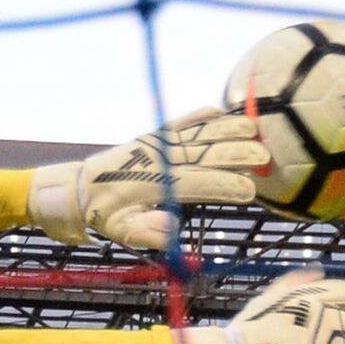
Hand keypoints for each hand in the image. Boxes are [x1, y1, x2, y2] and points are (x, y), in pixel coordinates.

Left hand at [28, 107, 268, 250]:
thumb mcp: (121, 231)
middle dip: (237, 154)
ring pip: (199, 135)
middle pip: (205, 154)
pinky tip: (222, 111)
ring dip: (228, 130)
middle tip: (265, 157)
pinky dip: (201, 115)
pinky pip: (181, 123)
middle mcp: (159, 160)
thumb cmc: (104, 215)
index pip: (197, 184)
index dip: (224, 186)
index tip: (250, 191)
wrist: (79, 188)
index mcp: (155, 185)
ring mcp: (157, 145)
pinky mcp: (153, 137)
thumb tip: (174, 229)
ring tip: (255, 129)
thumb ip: (147, 232)